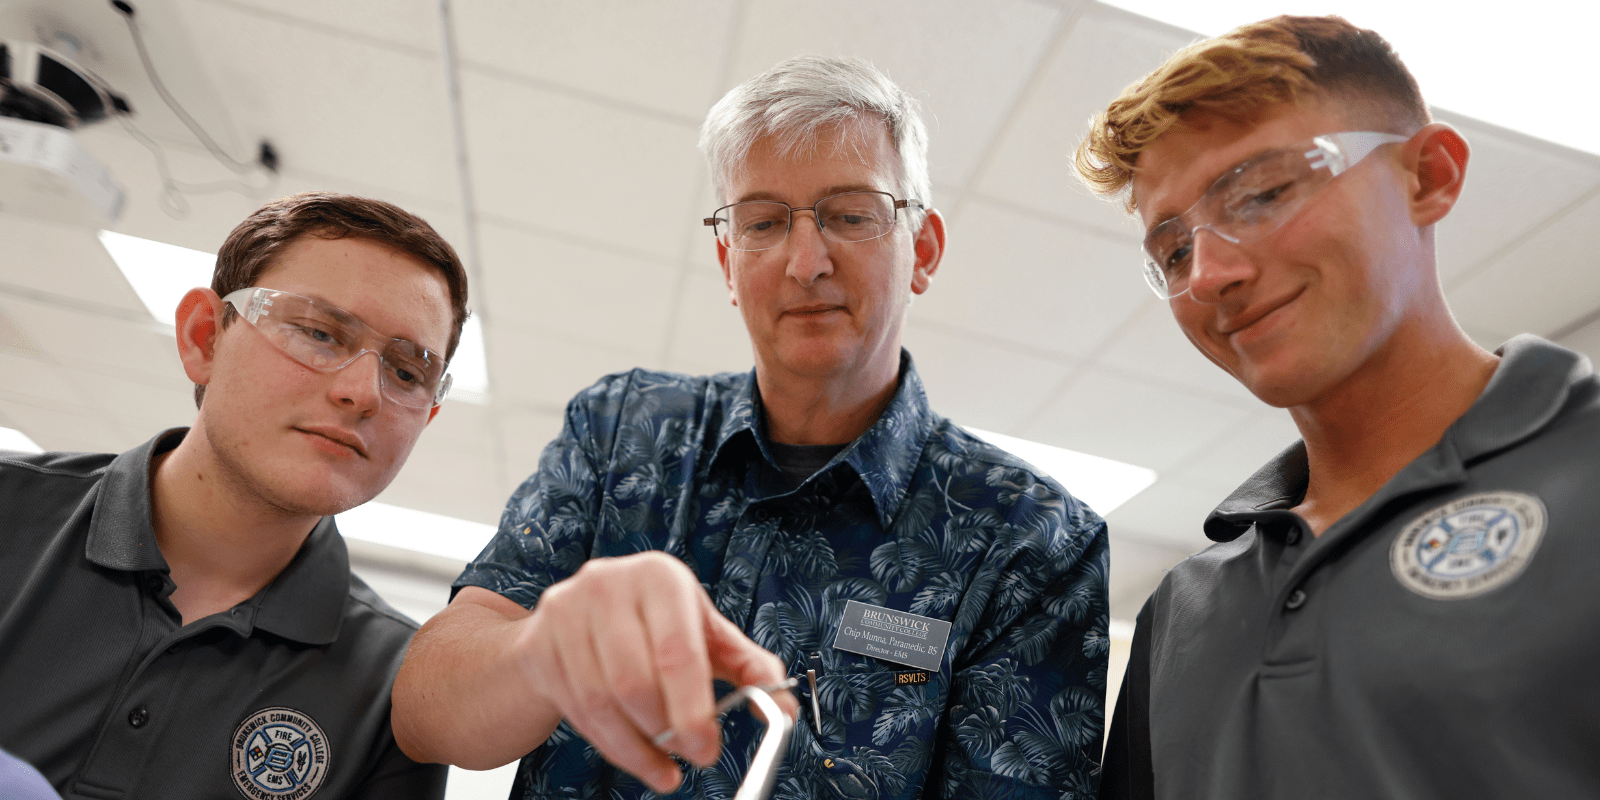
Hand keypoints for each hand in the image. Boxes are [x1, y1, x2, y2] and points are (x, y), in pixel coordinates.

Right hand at [515, 551, 794, 792]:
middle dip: (667, 730)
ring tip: (663, 763)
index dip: (693, 709)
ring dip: (637, 747)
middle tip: (690, 754)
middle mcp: (608, 584)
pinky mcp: (538, 645)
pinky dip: (611, 746)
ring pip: (601, 702)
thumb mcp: (705, 634)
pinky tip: (636, 756)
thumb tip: (784, 710)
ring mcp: (565, 614)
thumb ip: (750, 667)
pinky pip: (576, 712)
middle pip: (635, 681)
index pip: (677, 651)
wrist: (575, 620)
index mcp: (659, 576)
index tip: (708, 747)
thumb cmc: (653, 626)